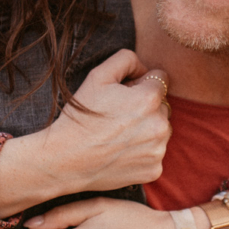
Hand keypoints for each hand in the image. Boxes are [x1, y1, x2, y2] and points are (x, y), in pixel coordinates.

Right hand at [0, 50, 170, 216]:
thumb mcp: (98, 76)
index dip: (140, 84)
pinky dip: (142, 152)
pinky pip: (155, 153)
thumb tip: (144, 69)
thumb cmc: (81, 116)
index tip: (123, 95)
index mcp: (150, 98)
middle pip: (162, 106)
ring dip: (147, 129)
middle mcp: (160, 125)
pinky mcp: (154, 170)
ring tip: (118, 135)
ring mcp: (158, 150)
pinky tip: (121, 152)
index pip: (160, 79)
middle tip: (118, 117)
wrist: (66, 159)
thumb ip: (126, 59)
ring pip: (161, 130)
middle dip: (146, 107)